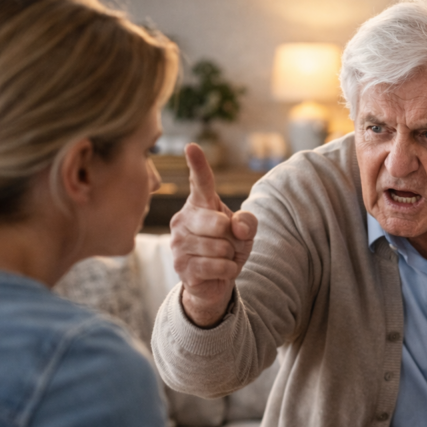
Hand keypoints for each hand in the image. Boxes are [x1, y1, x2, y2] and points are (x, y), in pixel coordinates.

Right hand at [170, 143, 257, 326]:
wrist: (216, 280)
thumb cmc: (228, 247)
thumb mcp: (246, 231)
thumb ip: (248, 222)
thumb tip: (235, 227)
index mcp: (199, 204)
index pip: (201, 182)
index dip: (198, 165)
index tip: (192, 146)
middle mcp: (183, 219)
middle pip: (219, 224)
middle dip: (232, 237)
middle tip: (226, 243)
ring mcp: (178, 243)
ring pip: (220, 247)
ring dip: (230, 256)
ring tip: (220, 257)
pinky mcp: (181, 266)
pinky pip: (217, 266)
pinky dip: (228, 270)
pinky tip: (220, 270)